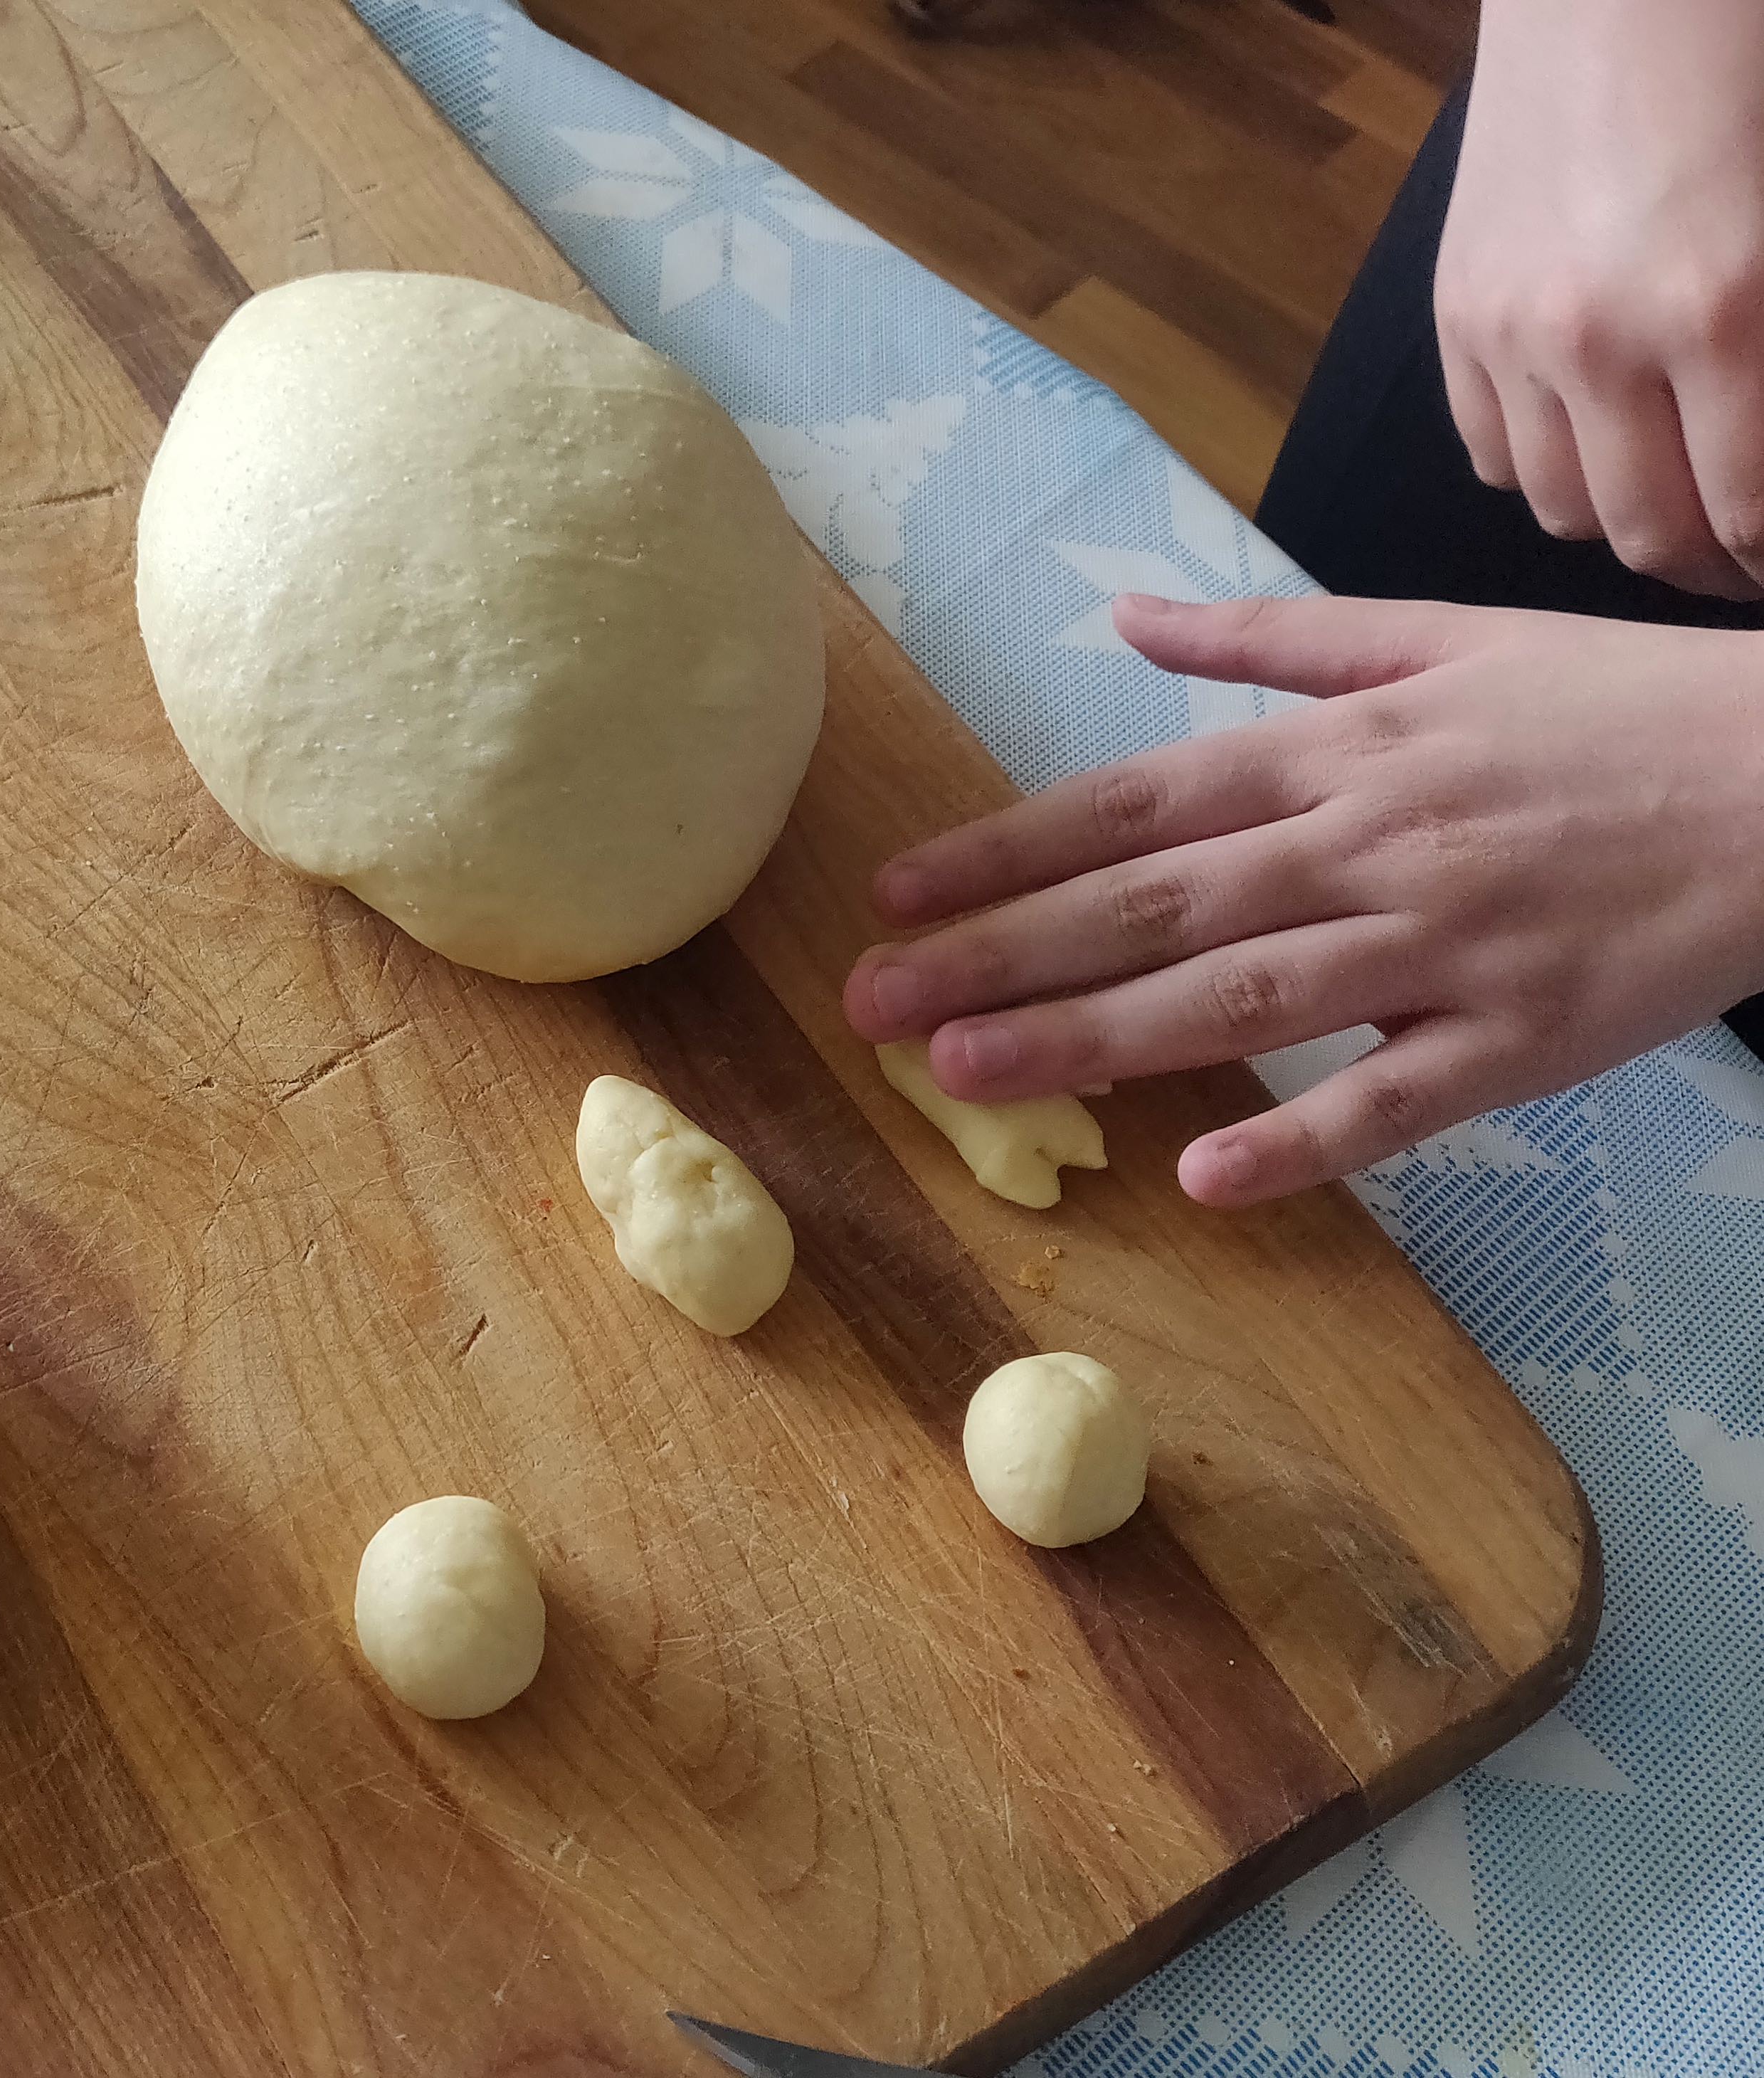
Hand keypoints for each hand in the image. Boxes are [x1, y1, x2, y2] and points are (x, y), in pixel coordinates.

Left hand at [843, 593, 1763, 1205]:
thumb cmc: (1610, 706)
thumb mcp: (1437, 637)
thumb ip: (1271, 640)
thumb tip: (1128, 614)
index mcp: (1341, 752)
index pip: (1134, 802)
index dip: (1004, 850)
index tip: (894, 893)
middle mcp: (1370, 844)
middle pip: (1155, 906)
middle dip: (1003, 953)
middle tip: (872, 1004)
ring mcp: (1446, 947)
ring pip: (1243, 1001)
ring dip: (1096, 1039)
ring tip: (969, 1073)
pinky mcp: (1528, 1039)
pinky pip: (1400, 1100)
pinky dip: (1304, 1139)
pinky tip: (1202, 1177)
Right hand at [1437, 0, 1763, 596]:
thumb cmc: (1742, 74)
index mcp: (1722, 310)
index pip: (1746, 513)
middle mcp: (1601, 341)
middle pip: (1646, 536)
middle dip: (1707, 566)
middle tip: (1740, 562)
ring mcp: (1512, 333)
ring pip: (1562, 509)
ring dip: (1623, 521)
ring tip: (1668, 503)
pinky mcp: (1457, 316)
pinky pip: (1493, 452)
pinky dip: (1544, 468)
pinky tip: (1592, 436)